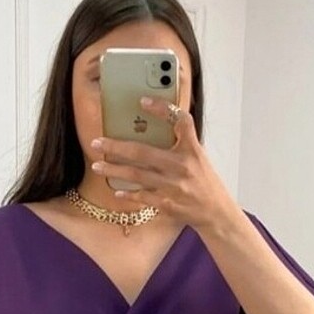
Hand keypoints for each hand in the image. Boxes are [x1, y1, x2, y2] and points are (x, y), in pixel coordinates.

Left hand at [90, 96, 235, 230]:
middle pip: (143, 152)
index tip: (143, 101)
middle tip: (97, 143)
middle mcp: (182, 167)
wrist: (216, 212)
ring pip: (136, 176)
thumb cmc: (204, 181)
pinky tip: (116, 191)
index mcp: (192, 150)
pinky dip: (128, 194)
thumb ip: (180, 142)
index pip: (180, 121)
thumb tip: (151, 128)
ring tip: (97, 166)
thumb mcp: (198, 156)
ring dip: (114, 171)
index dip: (162, 108)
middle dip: (116, 147)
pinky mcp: (167, 204)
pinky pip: (142, 196)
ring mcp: (172, 187)